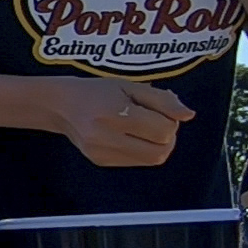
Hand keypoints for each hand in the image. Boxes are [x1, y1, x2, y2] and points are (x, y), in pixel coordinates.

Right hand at [48, 77, 194, 166]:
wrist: (60, 106)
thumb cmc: (96, 91)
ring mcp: (102, 153)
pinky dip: (142, 150)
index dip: (170, 120)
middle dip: (167, 137)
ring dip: (157, 146)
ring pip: (151, 160)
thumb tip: (188, 115)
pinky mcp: (101, 162)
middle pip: (160, 151)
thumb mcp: (130, 85)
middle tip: (156, 122)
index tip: (159, 110)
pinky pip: (136, 162)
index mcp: (115, 113)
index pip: (164, 130)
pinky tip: (130, 136)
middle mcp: (106, 137)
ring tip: (144, 129)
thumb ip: (162, 99)